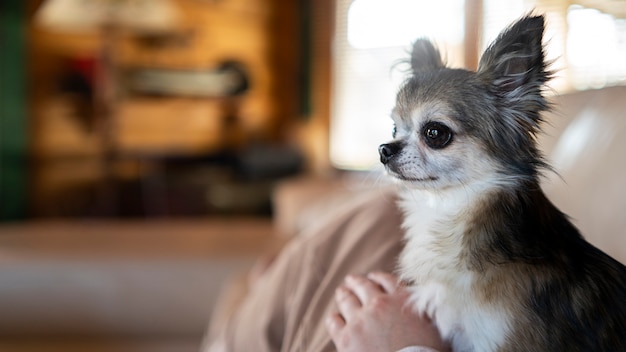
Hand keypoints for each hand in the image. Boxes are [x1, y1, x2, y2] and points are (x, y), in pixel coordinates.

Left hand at [325, 272, 449, 351]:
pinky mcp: (346, 338)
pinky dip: (334, 318)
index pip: (386, 280)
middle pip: (362, 286)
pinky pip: (334, 322)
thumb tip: (424, 301)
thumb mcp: (434, 326)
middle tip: (351, 281)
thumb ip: (425, 308)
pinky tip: (335, 317)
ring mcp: (360, 320)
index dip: (377, 278)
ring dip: (343, 295)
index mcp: (402, 299)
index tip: (372, 278)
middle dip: (356, 282)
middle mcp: (379, 304)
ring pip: (346, 300)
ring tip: (341, 293)